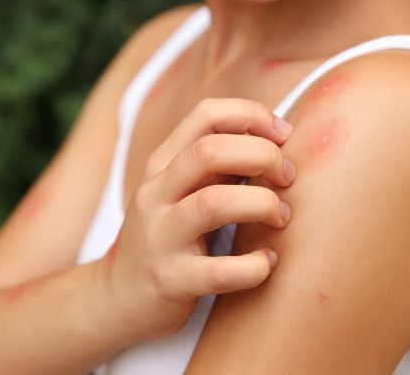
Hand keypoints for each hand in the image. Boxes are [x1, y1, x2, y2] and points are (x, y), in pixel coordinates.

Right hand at [98, 98, 295, 343]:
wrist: (122, 296)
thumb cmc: (169, 233)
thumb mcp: (184, 188)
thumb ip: (220, 163)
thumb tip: (274, 141)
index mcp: (163, 163)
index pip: (206, 113)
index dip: (252, 115)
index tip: (283, 135)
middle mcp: (156, 192)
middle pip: (210, 151)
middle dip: (262, 155)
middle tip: (287, 176)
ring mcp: (159, 236)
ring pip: (214, 203)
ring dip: (262, 204)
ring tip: (281, 216)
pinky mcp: (170, 279)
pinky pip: (220, 271)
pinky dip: (255, 265)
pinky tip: (268, 261)